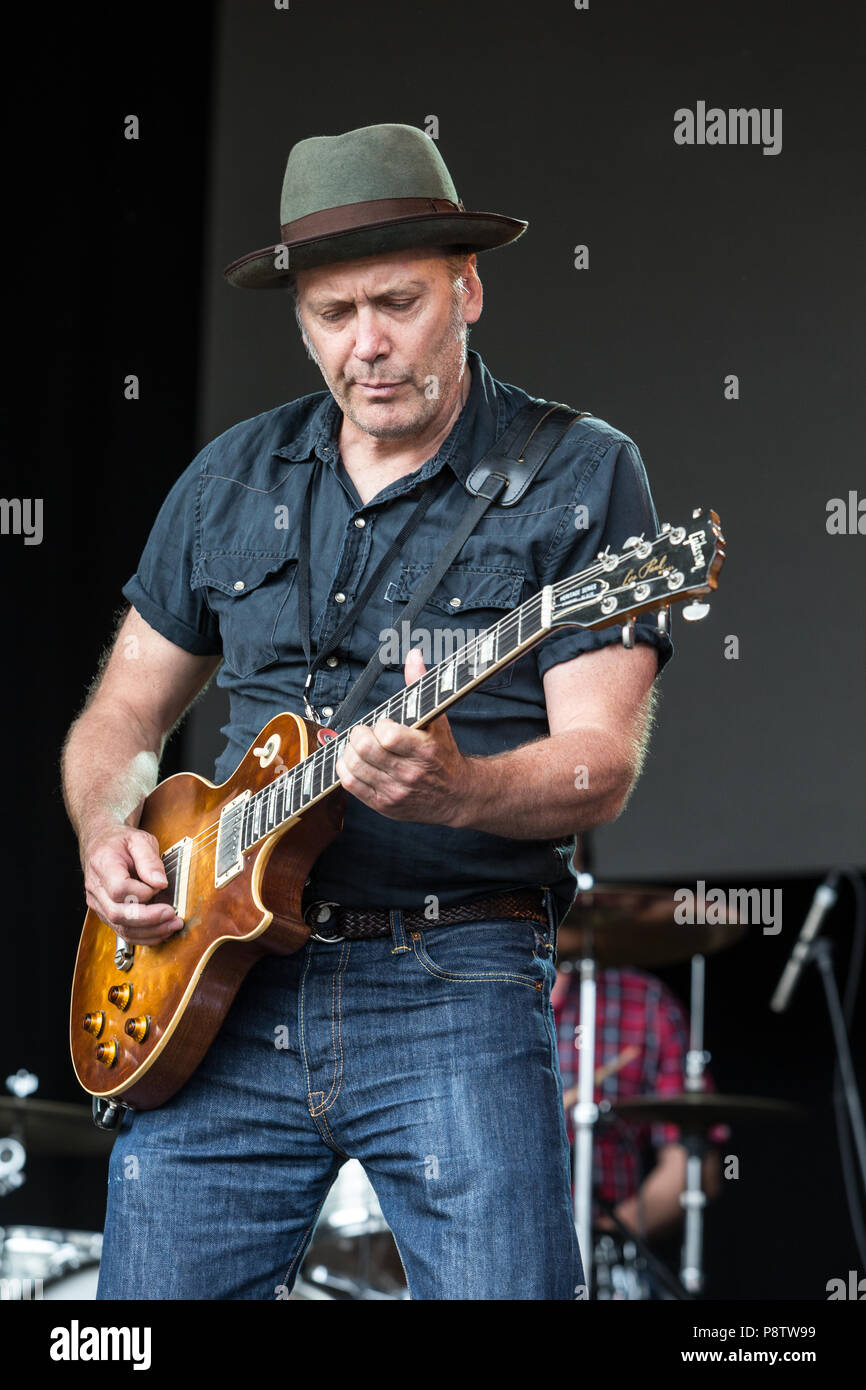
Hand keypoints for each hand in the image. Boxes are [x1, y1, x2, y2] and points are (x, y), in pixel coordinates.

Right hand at [82, 823, 183, 942]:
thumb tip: (160, 883)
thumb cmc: (121, 842)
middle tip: (172, 915)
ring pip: (120, 927)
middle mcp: (96, 888)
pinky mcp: (104, 913)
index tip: (160, 886)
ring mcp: (98, 903)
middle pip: (118, 914)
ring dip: (149, 931)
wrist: (102, 843)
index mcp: (103, 865)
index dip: (142, 892)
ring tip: (172, 925)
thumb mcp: (139, 840)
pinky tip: (161, 931)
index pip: (119, 889)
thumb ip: (150, 860)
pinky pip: (122, 931)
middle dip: (149, 919)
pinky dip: (143, 936)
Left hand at [335, 648, 471, 824]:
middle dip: (359, 735)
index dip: (380, 725)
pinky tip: (357, 762)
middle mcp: (410, 774)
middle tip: (365, 733)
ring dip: (350, 751)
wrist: (456, 796)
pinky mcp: (383, 805)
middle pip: (365, 750)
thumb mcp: (437, 720)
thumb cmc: (443, 755)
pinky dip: (346, 768)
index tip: (385, 725)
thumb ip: (420, 687)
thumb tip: (413, 656)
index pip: (387, 735)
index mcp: (425, 750)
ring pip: (353, 767)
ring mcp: (395, 792)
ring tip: (361, 747)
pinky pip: (350, 784)